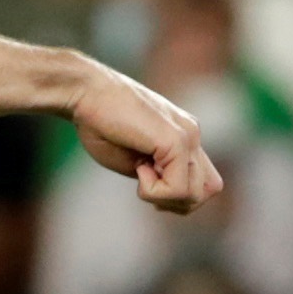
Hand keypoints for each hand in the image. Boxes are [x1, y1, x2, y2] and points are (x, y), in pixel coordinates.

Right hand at [70, 62, 223, 212]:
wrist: (86, 93)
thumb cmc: (100, 124)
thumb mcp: (135, 159)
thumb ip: (158, 174)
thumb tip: (170, 199)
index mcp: (184, 137)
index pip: (205, 182)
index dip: (180, 197)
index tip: (149, 185)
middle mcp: (192, 135)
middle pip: (207, 191)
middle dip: (174, 201)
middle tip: (144, 182)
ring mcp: (188, 136)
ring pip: (195, 194)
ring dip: (162, 195)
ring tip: (139, 170)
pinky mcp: (176, 140)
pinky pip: (178, 189)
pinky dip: (153, 190)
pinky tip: (138, 166)